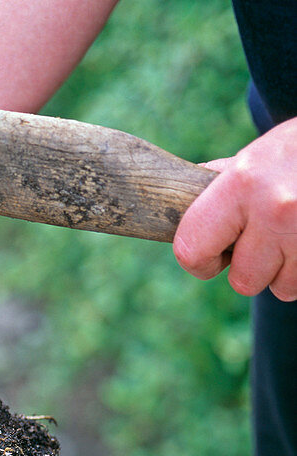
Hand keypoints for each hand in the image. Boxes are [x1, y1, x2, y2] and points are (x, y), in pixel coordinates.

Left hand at [173, 118, 296, 301]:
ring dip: (284, 271)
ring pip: (281, 288)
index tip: (211, 256)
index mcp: (243, 182)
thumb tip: (182, 202)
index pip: (192, 250)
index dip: (198, 261)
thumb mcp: (258, 154)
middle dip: (250, 268)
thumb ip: (222, 186)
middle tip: (263, 240)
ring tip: (291, 236)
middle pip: (243, 281)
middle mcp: (276, 209)